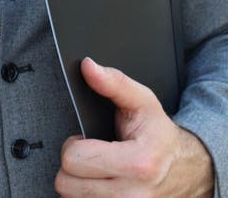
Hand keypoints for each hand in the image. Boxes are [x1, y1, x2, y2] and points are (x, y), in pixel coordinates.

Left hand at [54, 57, 214, 196]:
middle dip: (73, 163)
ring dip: (78, 182)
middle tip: (90, 153)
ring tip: (96, 168)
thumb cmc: (159, 135)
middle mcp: (132, 195)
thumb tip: (88, 67)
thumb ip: (113, 82)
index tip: (86, 140)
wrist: (186, 168)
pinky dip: (86, 194)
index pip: (74, 159)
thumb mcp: (142, 101)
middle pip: (66, 183)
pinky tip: (99, 182)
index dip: (74, 144)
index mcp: (137, 164)